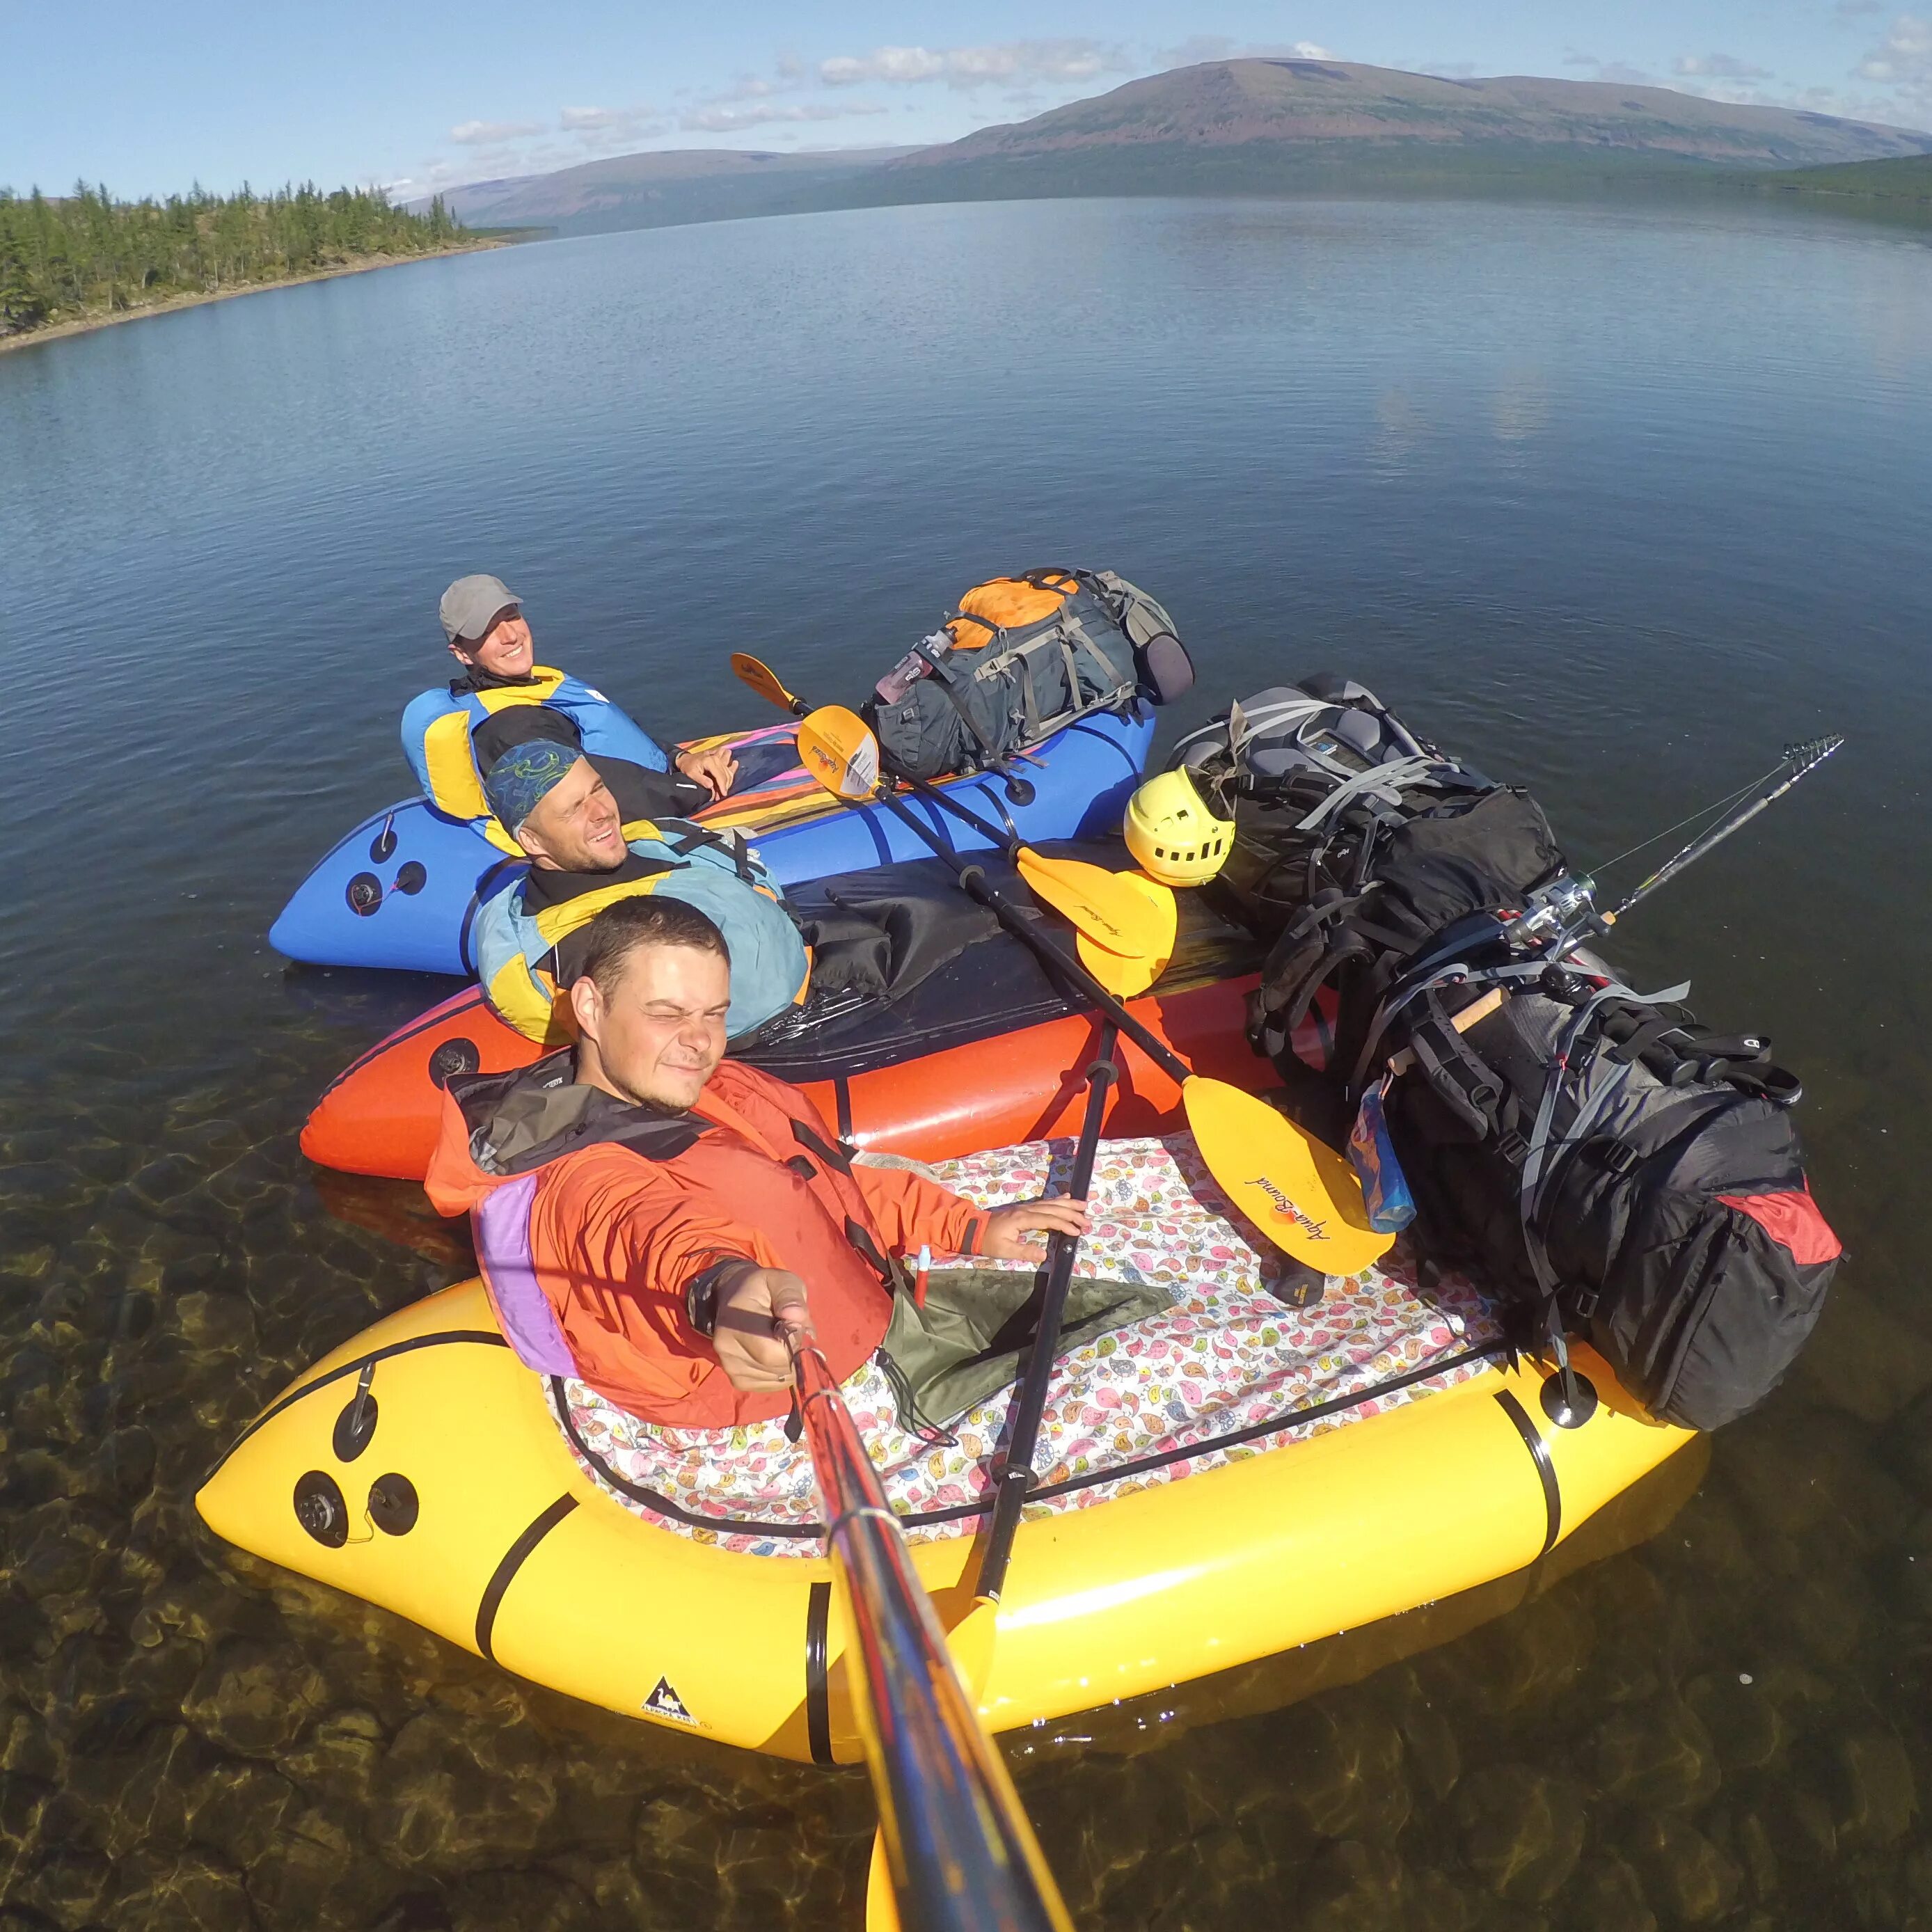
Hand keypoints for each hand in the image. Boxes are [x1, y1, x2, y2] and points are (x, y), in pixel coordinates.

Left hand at [674, 744, 738, 799]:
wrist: (685, 759)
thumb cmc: (687, 767)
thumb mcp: (691, 774)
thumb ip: (701, 779)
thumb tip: (711, 785)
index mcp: (709, 761)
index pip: (720, 775)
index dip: (722, 785)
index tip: (723, 794)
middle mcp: (715, 758)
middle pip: (725, 774)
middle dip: (725, 785)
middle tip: (722, 794)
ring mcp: (717, 758)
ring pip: (727, 770)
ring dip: (728, 780)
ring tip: (726, 788)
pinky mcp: (718, 758)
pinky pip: (727, 764)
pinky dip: (731, 768)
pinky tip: (734, 766)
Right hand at [712, 1265, 808, 1391]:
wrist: (734, 1299)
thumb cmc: (763, 1289)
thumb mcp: (781, 1281)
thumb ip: (790, 1296)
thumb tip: (797, 1317)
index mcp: (735, 1320)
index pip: (771, 1352)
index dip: (795, 1345)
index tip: (801, 1328)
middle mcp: (726, 1347)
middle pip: (776, 1368)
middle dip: (796, 1353)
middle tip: (795, 1332)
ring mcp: (729, 1367)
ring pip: (777, 1378)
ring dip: (790, 1363)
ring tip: (782, 1340)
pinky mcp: (737, 1380)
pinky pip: (771, 1384)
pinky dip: (782, 1372)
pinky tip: (776, 1353)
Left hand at [977, 1197, 1089, 1262]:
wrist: (973, 1229)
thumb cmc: (988, 1241)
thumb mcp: (1004, 1250)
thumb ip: (1025, 1252)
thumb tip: (1045, 1254)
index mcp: (1022, 1219)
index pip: (1048, 1220)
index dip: (1064, 1224)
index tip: (1077, 1231)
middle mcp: (1026, 1210)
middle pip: (1052, 1209)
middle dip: (1071, 1213)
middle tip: (1087, 1220)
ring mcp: (1025, 1208)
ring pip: (1050, 1203)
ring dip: (1067, 1205)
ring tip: (1083, 1206)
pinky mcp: (1024, 1209)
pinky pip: (1044, 1203)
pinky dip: (1057, 1200)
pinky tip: (1065, 1198)